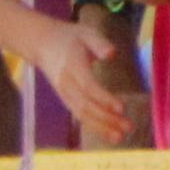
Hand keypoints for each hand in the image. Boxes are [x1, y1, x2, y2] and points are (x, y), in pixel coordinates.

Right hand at [39, 15, 138, 145]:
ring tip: (120, 137)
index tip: (122, 107)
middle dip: (106, 119)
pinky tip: (110, 134)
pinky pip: (80, 115)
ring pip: (81, 114)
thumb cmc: (69, 38)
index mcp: (72, 66)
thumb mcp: (85, 33)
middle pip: (85, 106)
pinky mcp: (67, 99)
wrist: (41, 44)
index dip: (104, 98)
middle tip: (128, 127)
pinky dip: (94, 126)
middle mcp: (66, 84)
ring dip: (101, 127)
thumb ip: (99, 43)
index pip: (88, 86)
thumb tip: (111, 53)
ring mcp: (64, 93)